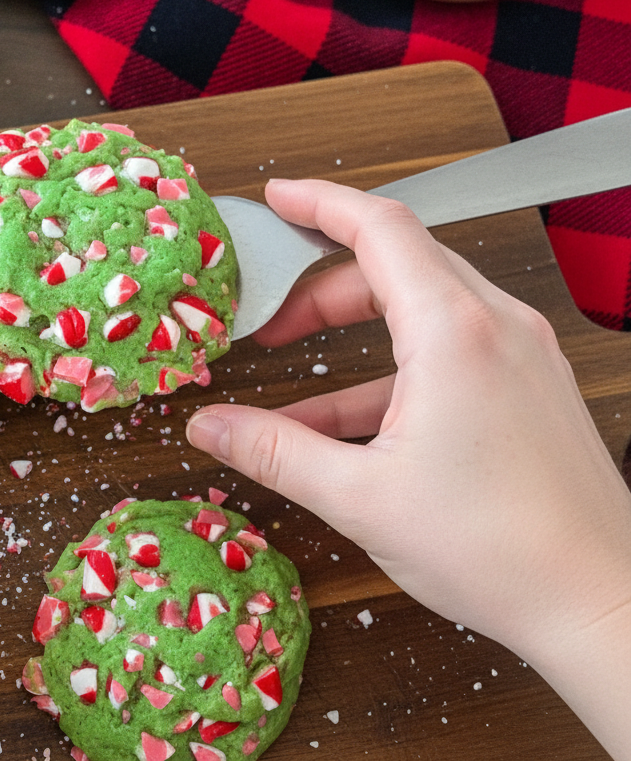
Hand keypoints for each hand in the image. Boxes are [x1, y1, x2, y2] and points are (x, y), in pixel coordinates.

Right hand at [186, 179, 630, 756]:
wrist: (598, 603)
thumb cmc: (498, 550)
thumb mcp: (359, 497)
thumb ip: (273, 450)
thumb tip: (210, 426)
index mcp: (453, 334)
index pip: (380, 228)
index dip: (320, 203)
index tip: (278, 198)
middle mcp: (497, 328)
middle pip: (397, 266)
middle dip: (322, 288)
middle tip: (270, 322)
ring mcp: (522, 356)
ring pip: (424, 311)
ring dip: (356, 336)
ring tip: (298, 384)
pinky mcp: (531, 388)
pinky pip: (451, 354)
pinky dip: (393, 374)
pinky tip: (350, 427)